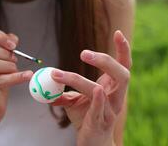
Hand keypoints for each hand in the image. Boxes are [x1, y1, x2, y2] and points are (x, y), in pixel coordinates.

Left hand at [51, 31, 131, 145]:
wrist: (92, 143)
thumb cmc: (87, 118)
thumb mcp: (74, 100)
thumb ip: (63, 89)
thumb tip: (45, 78)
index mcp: (112, 88)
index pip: (123, 65)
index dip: (123, 49)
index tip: (118, 32)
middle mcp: (116, 97)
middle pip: (122, 74)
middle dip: (106, 61)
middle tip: (84, 53)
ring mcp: (111, 110)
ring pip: (105, 90)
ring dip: (84, 79)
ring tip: (67, 71)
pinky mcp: (102, 122)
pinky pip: (101, 109)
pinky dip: (98, 99)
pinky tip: (96, 90)